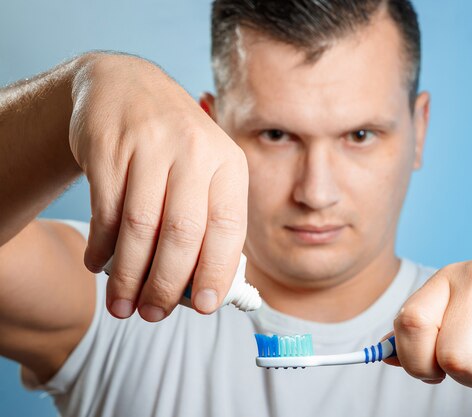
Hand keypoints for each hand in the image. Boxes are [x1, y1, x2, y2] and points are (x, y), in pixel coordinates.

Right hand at [69, 53, 247, 321]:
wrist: (126, 87)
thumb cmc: (174, 148)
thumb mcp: (206, 171)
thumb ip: (210, 222)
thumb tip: (204, 289)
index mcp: (228, 163)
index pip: (228, 227)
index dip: (216, 271)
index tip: (204, 307)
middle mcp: (194, 151)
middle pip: (184, 233)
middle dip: (166, 284)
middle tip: (153, 315)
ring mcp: (151, 146)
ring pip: (141, 228)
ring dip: (129, 275)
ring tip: (122, 305)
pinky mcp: (109, 147)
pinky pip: (105, 211)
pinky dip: (102, 247)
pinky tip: (99, 265)